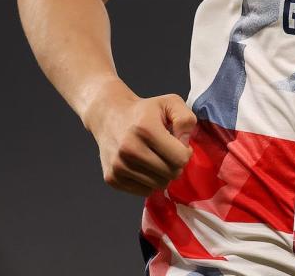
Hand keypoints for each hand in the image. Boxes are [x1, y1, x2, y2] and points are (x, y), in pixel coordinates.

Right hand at [83, 80, 196, 196]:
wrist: (109, 116)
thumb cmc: (145, 111)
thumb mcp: (170, 103)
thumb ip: (186, 120)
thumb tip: (185, 145)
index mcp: (146, 129)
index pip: (180, 158)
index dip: (186, 152)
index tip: (178, 144)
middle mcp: (129, 149)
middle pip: (171, 174)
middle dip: (176, 164)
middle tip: (168, 152)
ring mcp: (118, 165)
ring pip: (159, 185)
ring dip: (163, 174)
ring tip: (156, 157)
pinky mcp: (112, 178)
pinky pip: (144, 191)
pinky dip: (149, 181)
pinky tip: (144, 165)